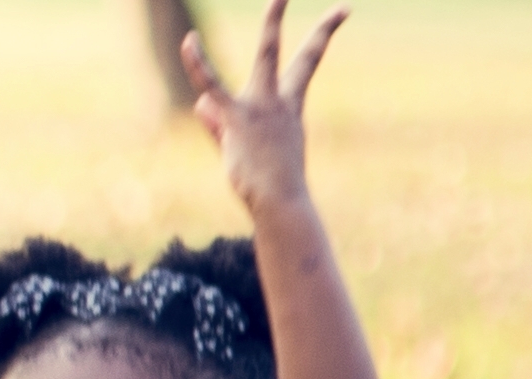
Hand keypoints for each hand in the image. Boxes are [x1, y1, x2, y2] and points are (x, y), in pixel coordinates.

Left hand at [186, 2, 345, 215]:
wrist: (279, 205)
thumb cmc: (266, 186)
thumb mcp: (241, 148)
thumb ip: (218, 122)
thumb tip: (202, 104)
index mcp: (289, 107)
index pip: (307, 62)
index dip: (323, 33)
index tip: (342, 9)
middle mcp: (279, 101)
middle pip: (289, 51)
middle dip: (295, 18)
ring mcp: (262, 106)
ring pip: (267, 56)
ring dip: (274, 24)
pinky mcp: (238, 118)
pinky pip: (212, 85)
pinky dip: (198, 63)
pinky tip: (189, 41)